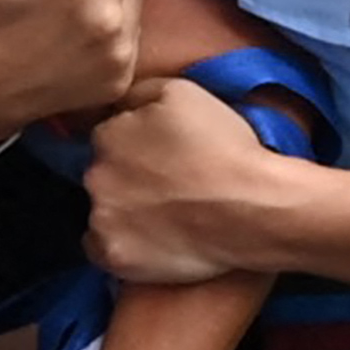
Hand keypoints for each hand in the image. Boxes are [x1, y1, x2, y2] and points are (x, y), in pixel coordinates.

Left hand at [84, 78, 280, 284]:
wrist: (254, 207)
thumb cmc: (224, 147)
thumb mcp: (181, 93)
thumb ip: (138, 93)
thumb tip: (117, 105)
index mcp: (107, 136)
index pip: (108, 137)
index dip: (135, 146)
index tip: (161, 158)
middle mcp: (95, 176)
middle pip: (101, 174)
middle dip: (125, 177)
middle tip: (165, 187)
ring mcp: (101, 219)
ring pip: (100, 211)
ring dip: (120, 211)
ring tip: (163, 215)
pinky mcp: (114, 256)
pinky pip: (100, 248)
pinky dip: (120, 244)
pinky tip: (149, 240)